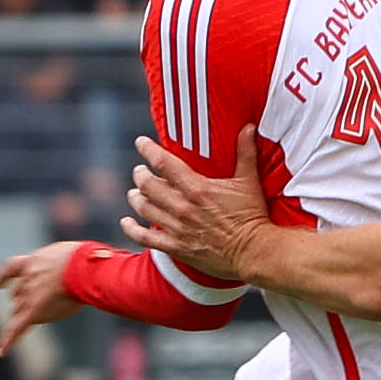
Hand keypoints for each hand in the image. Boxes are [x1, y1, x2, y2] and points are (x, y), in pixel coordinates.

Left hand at [0, 239, 81, 355]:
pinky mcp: (34, 311)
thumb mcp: (67, 255)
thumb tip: (66, 277)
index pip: (11, 268)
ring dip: (22, 317)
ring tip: (36, 320)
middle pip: (16, 295)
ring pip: (17, 311)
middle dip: (22, 302)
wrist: (83, 268)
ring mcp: (29, 294)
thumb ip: (59, 267)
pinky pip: (17, 329)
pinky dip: (7, 342)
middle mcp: (26, 278)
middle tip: (39, 306)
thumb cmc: (83, 259)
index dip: (3, 277)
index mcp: (33, 262)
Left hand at [128, 131, 271, 288]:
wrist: (254, 252)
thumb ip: (245, 153)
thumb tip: (248, 127)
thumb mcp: (249, 182)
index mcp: (197, 188)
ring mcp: (177, 228)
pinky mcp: (176, 248)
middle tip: (140, 171)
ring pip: (144, 208)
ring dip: (136, 198)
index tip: (141, 143)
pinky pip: (145, 238)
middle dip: (140, 175)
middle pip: (148, 185)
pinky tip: (126, 222)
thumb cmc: (253, 217)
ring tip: (135, 192)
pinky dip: (132, 229)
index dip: (148, 150)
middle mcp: (182, 207)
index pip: (163, 163)